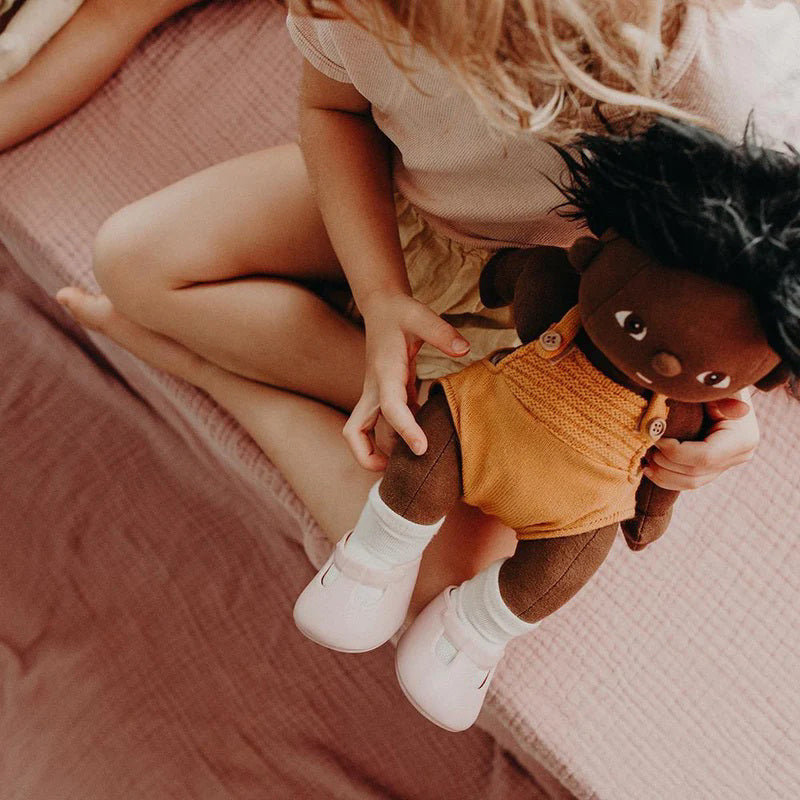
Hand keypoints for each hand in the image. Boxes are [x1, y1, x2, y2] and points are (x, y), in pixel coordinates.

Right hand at [343, 290, 468, 469]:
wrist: (382, 308)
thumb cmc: (400, 313)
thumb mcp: (421, 315)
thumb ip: (442, 332)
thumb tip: (465, 350)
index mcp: (384, 373)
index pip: (389, 408)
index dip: (404, 429)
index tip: (422, 448)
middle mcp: (374, 389)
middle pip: (356, 433)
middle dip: (368, 457)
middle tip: (399, 472)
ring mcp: (375, 395)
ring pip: (364, 433)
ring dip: (380, 452)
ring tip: (414, 464)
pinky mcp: (384, 397)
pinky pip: (382, 426)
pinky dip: (396, 437)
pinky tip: (422, 440)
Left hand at [643, 390, 758, 489]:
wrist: (718, 388)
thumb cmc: (712, 384)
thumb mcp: (716, 387)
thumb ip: (720, 396)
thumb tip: (732, 405)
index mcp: (742, 438)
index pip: (704, 456)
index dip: (675, 451)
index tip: (655, 437)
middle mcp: (738, 456)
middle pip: (695, 473)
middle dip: (665, 462)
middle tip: (646, 445)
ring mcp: (726, 465)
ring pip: (690, 483)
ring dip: (662, 473)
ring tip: (645, 457)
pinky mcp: (712, 469)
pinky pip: (688, 482)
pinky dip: (666, 478)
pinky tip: (649, 467)